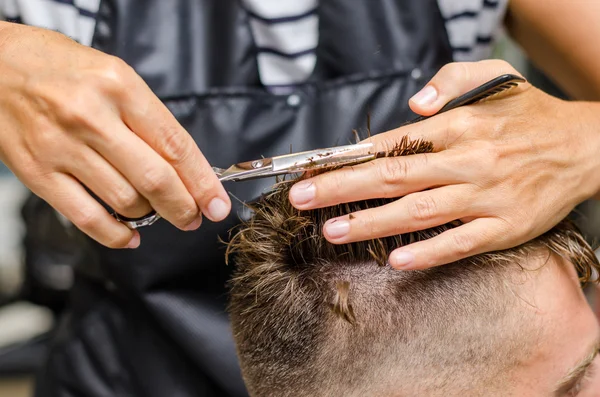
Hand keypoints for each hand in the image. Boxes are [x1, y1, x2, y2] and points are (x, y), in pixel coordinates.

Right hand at [0, 22, 230, 247]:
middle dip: (184, 207)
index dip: (203, 181)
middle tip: (194, 217)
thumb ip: (148, 120)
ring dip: (151, 216)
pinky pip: (87, 218)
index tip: (217, 203)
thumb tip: (185, 168)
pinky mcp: (37, 173)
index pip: (175, 146)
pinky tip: (130, 236)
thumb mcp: (115, 77)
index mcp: (119, 87)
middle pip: (155, 180)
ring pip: (126, 201)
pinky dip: (116, 235)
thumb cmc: (60, 68)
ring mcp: (61, 147)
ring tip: (155, 211)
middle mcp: (91, 117)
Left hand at [289, 60, 599, 268]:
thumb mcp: (496, 78)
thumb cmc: (531, 116)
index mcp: (461, 125)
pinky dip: (428, 252)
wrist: (586, 148)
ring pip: (419, 211)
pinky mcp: (506, 226)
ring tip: (332, 230)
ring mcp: (487, 196)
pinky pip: (461, 242)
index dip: (350, 158)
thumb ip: (451, 80)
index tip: (314, 169)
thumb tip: (413, 105)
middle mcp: (469, 160)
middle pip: (394, 177)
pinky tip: (396, 259)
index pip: (393, 143)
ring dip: (371, 222)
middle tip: (302, 199)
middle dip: (342, 189)